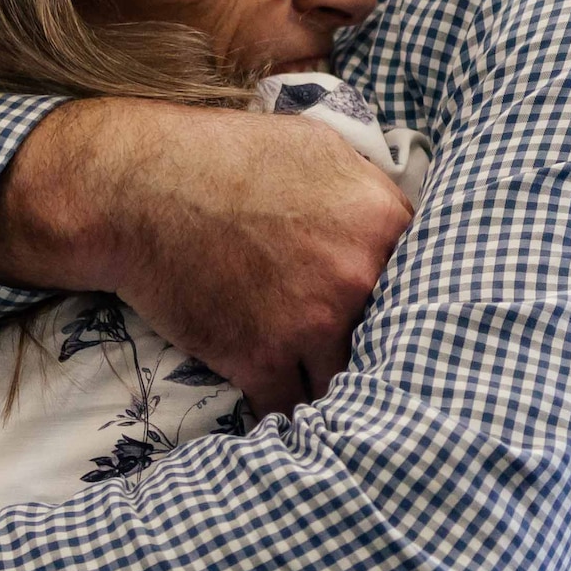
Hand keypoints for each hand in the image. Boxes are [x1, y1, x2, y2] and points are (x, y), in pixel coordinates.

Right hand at [0, 96, 412, 413]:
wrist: (136, 190)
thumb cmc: (226, 156)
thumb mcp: (319, 148)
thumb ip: (371, 190)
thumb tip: (404, 220)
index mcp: (382, 223)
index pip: (435, 280)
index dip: (421, 301)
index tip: (416, 318)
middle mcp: (357, 279)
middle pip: (399, 338)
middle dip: (390, 351)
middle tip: (392, 369)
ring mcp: (311, 326)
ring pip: (352, 380)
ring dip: (344, 389)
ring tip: (347, 403)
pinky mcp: (260, 361)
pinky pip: (291, 409)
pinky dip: (290, 417)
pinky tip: (294, 422)